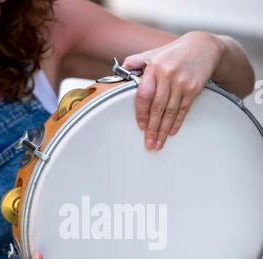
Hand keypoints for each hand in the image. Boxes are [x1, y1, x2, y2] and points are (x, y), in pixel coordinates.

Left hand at [122, 31, 222, 149]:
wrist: (205, 46)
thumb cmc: (175, 53)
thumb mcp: (155, 53)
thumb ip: (137, 61)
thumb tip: (122, 68)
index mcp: (154, 67)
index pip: (144, 95)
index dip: (141, 113)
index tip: (141, 127)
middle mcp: (167, 75)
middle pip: (157, 108)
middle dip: (152, 129)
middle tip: (149, 144)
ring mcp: (181, 82)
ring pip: (170, 112)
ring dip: (164, 131)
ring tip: (158, 144)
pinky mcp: (193, 89)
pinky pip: (183, 110)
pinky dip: (177, 123)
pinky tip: (171, 133)